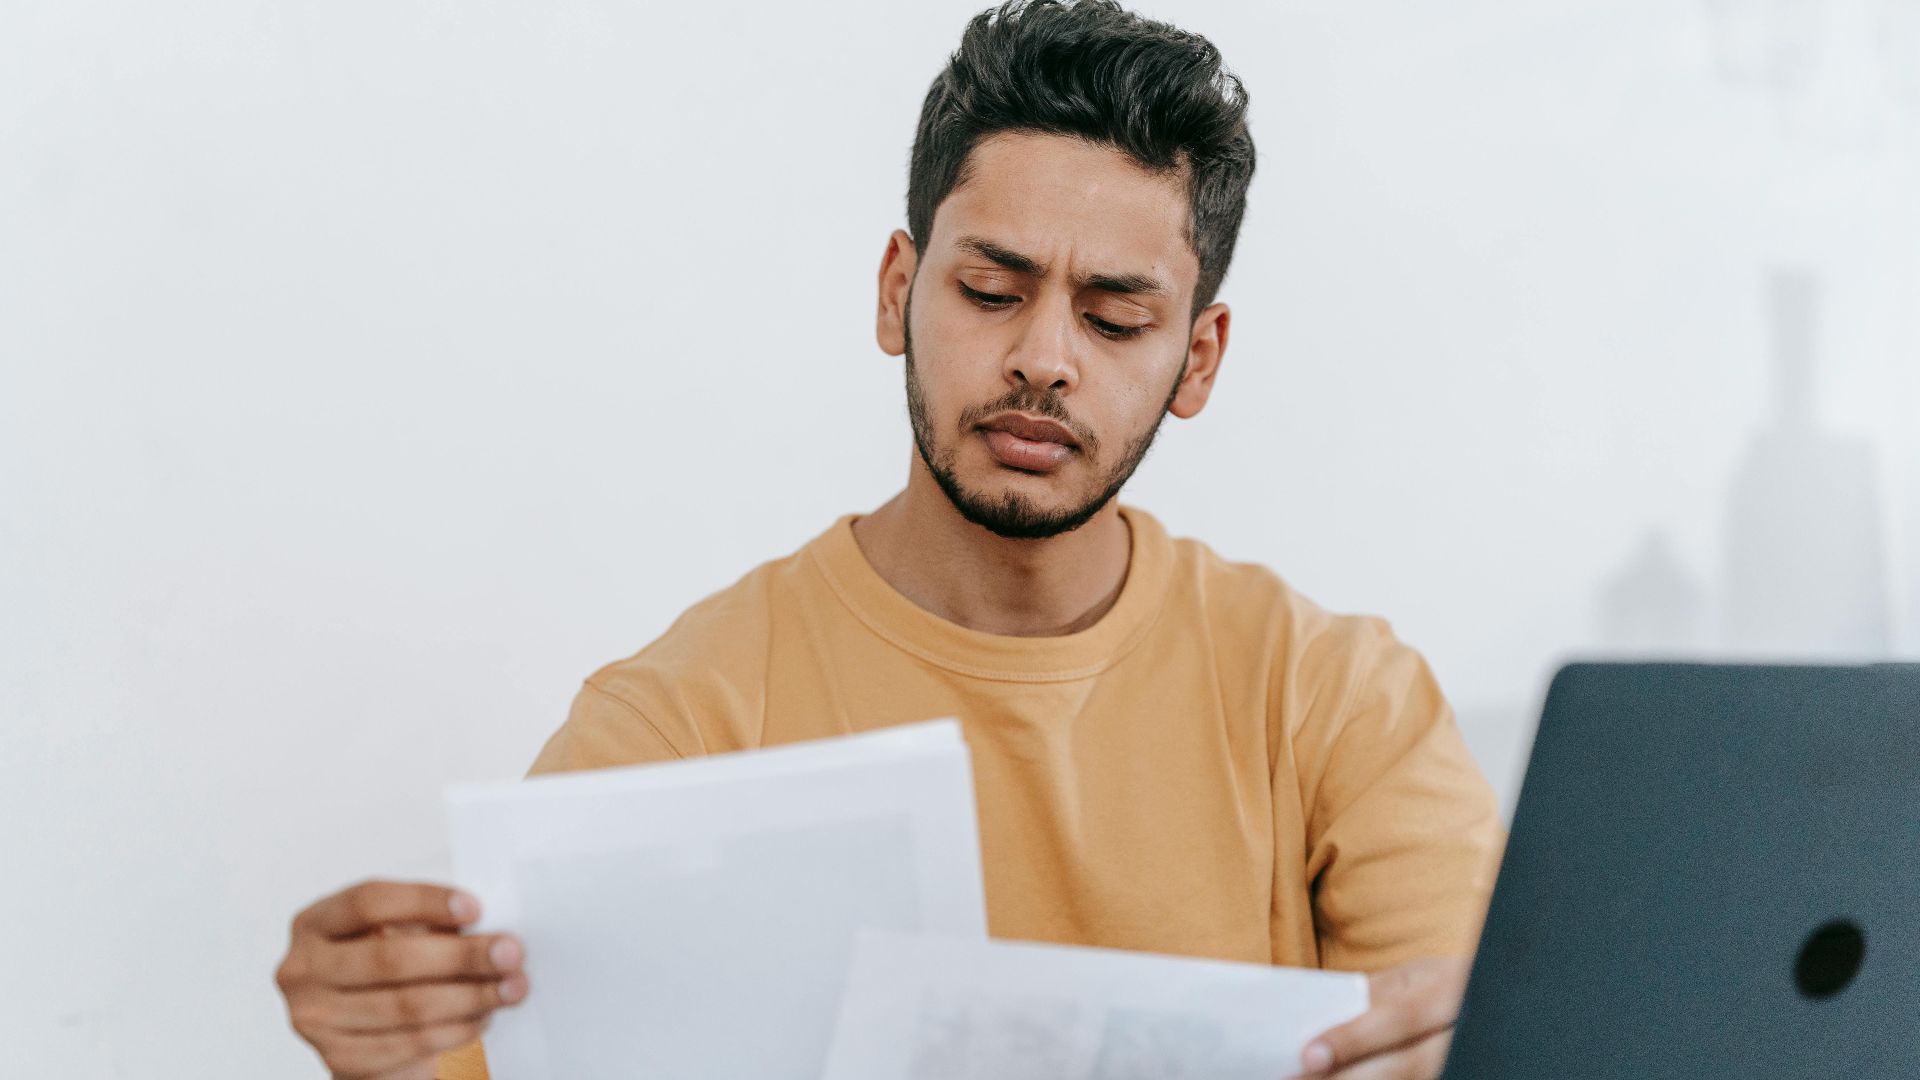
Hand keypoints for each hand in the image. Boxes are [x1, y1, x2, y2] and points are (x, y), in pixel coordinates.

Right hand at [275, 880, 528, 1079]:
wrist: (365, 1032)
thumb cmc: (387, 968)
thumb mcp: (397, 932)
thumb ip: (430, 924)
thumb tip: (489, 929)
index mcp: (314, 923)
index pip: (368, 902)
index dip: (424, 901)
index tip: (476, 907)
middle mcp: (302, 970)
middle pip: (389, 958)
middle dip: (460, 955)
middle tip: (511, 952)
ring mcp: (314, 1019)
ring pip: (405, 1006)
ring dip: (470, 997)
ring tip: (511, 987)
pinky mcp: (338, 1060)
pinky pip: (408, 1045)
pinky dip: (455, 1030)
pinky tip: (483, 1017)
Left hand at [1293, 955, 1470, 1078]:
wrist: (1499, 1003)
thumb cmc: (1445, 987)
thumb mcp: (1416, 977)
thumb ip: (1375, 995)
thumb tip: (1319, 1016)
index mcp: (1452, 990)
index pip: (1399, 1017)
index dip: (1353, 1038)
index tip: (1308, 1056)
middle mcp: (1466, 1032)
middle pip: (1405, 1066)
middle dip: (1347, 1078)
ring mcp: (1469, 1062)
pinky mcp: (1460, 1074)